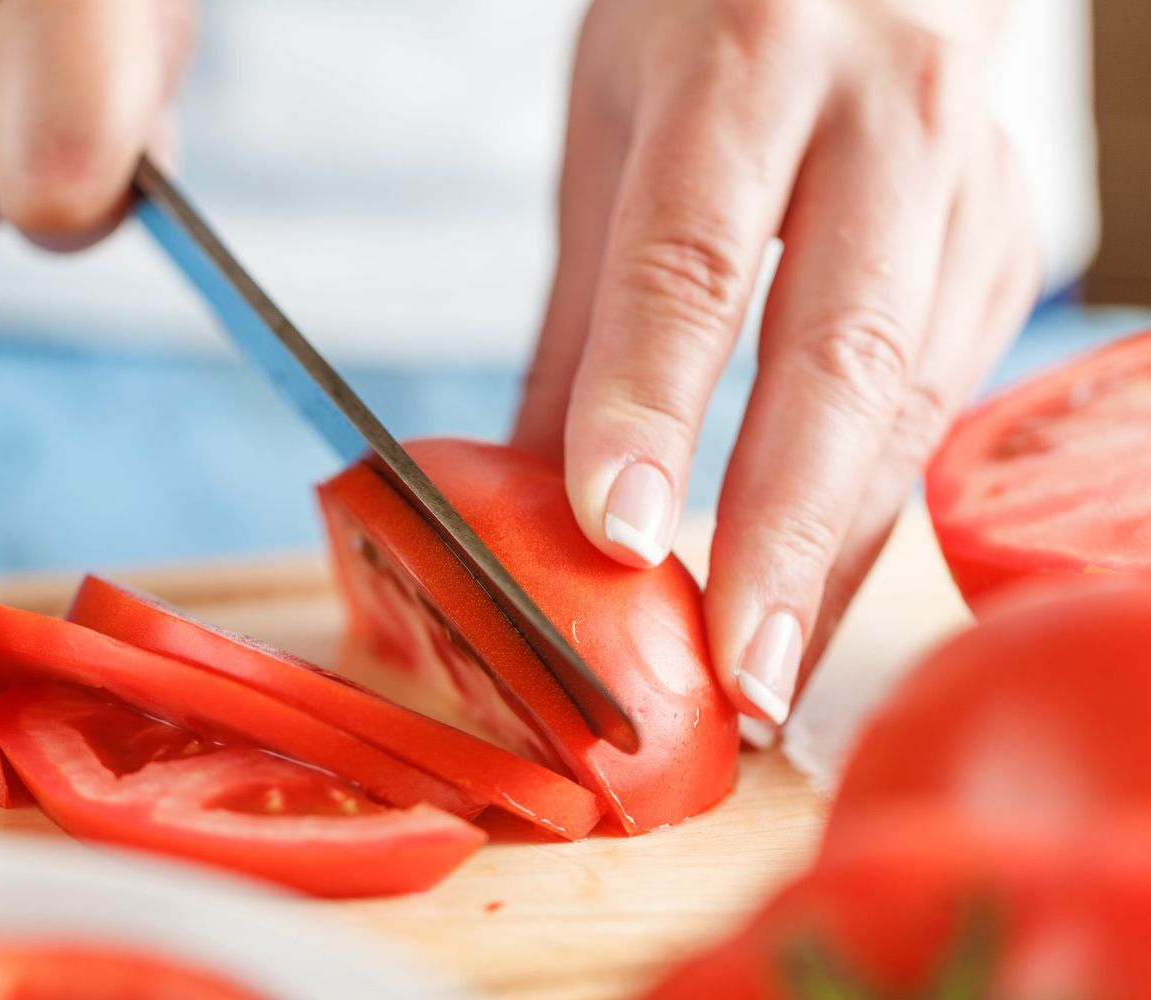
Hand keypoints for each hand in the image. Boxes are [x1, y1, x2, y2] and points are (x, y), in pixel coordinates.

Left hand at [514, 0, 1040, 726]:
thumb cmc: (715, 25)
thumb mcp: (609, 129)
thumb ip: (582, 314)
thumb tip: (523, 490)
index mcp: (749, 62)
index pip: (694, 257)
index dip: (653, 404)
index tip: (615, 535)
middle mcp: (886, 120)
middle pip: (839, 354)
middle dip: (783, 533)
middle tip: (730, 676)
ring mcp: (969, 193)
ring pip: (908, 405)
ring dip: (837, 559)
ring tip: (767, 680)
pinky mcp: (1006, 256)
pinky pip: (937, 408)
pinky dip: (871, 516)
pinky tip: (817, 597)